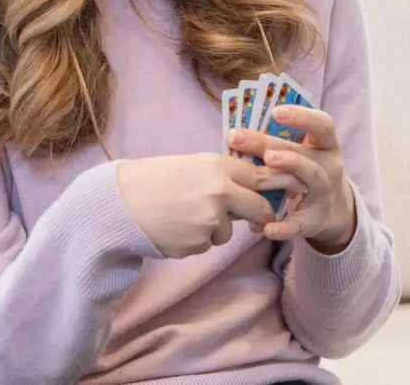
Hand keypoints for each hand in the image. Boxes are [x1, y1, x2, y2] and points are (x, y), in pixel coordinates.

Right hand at [116, 153, 296, 258]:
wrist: (116, 204)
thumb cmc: (153, 180)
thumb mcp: (192, 165)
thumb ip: (223, 174)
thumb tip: (254, 184)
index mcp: (218, 166)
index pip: (262, 176)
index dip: (279, 184)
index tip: (293, 189)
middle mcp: (219, 192)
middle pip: (259, 208)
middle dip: (261, 215)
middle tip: (259, 219)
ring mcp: (209, 220)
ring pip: (227, 231)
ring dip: (213, 229)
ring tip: (182, 216)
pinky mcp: (196, 244)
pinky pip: (205, 244)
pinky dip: (193, 240)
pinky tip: (172, 228)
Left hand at [228, 106, 356, 253]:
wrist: (334, 211)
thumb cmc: (308, 173)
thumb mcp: (304, 155)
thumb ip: (279, 145)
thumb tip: (235, 135)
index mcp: (326, 146)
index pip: (322, 125)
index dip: (302, 117)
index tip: (275, 111)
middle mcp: (329, 166)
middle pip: (303, 151)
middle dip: (270, 143)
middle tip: (238, 137)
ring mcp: (325, 192)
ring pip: (311, 176)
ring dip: (289, 166)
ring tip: (266, 161)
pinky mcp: (316, 219)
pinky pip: (300, 222)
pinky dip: (284, 226)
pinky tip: (266, 229)